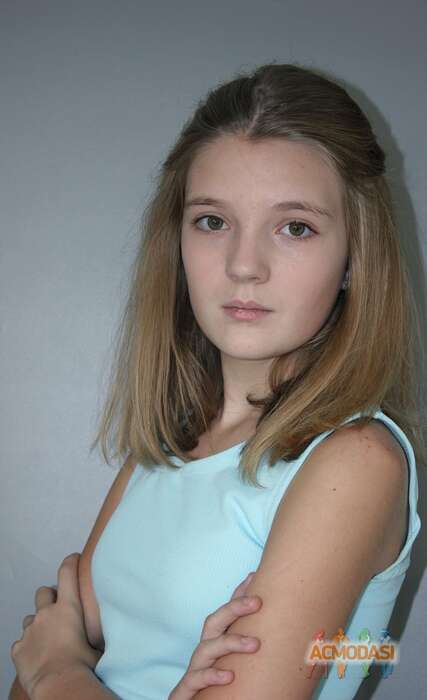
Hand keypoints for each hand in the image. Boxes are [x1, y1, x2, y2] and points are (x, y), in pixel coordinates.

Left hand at [10, 553, 101, 698]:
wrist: (59, 685)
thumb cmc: (84, 665)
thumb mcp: (98, 643)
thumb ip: (98, 630)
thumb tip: (113, 624)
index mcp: (68, 608)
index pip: (67, 573)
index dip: (70, 562)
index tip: (74, 557)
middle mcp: (46, 614)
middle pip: (44, 592)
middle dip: (50, 597)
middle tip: (59, 609)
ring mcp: (30, 630)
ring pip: (31, 618)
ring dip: (39, 623)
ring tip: (49, 638)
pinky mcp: (18, 648)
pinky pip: (22, 642)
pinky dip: (29, 646)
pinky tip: (38, 657)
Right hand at [168, 571, 261, 699]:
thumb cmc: (219, 686)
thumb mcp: (235, 663)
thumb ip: (252, 645)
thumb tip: (289, 635)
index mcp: (217, 642)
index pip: (227, 612)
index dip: (239, 594)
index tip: (255, 575)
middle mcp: (205, 650)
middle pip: (215, 621)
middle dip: (234, 607)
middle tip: (258, 601)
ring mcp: (196, 667)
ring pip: (207, 648)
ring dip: (231, 642)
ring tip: (255, 644)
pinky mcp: (188, 689)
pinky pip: (196, 678)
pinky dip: (211, 675)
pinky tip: (229, 676)